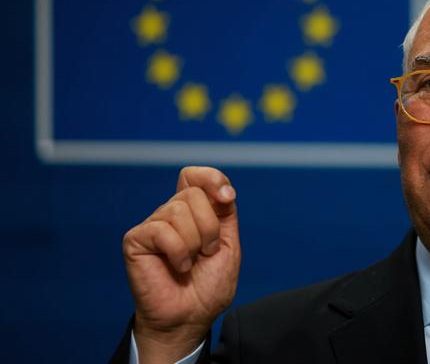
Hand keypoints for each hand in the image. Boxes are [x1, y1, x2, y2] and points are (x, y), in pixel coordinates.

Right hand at [122, 166, 240, 362]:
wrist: (190, 318)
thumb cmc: (208, 286)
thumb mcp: (229, 244)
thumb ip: (225, 213)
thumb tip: (222, 189)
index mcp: (194, 212)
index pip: (194, 175)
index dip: (212, 178)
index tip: (227, 199)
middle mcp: (171, 214)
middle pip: (193, 193)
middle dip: (210, 227)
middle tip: (207, 252)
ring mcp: (153, 226)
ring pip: (178, 210)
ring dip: (195, 242)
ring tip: (191, 263)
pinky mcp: (136, 240)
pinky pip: (161, 230)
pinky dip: (178, 252)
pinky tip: (178, 267)